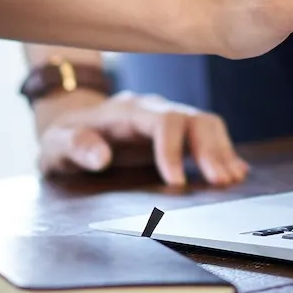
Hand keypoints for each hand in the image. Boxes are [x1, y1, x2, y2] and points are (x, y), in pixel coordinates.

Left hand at [34, 89, 247, 188]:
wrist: (70, 123)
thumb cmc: (64, 136)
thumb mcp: (56, 144)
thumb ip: (75, 146)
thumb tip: (101, 157)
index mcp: (129, 110)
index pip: (164, 121)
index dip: (173, 150)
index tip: (176, 183)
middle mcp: (155, 110)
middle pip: (195, 119)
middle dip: (210, 150)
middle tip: (221, 181)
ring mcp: (169, 121)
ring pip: (207, 126)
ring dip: (222, 152)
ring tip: (232, 179)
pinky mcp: (177, 136)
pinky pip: (207, 137)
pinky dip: (223, 153)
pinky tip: (236, 171)